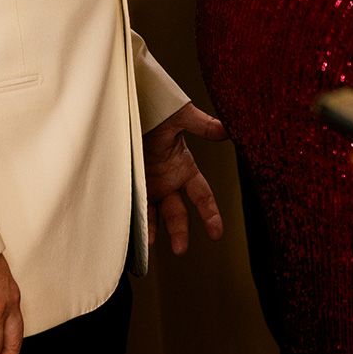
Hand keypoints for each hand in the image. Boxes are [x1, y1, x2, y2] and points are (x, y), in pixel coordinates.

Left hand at [143, 100, 228, 253]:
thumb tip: (226, 129)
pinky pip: (132, 205)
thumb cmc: (155, 107)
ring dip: (152, 231)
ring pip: (153, 214)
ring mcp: (147, 184)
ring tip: (149, 243)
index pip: (202, 196)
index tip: (217, 233)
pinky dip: (132, 219)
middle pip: (177, 213)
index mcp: (183, 167)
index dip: (210, 214)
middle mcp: (167, 181)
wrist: (126, 104)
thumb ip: (201, 125)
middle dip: (179, 231)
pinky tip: (129, 232)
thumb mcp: (179, 116)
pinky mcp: (128, 183)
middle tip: (180, 249)